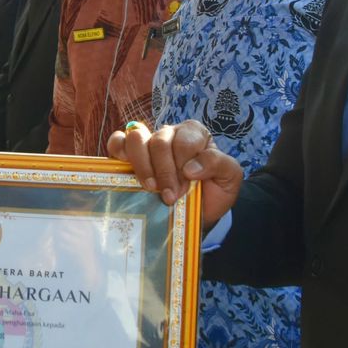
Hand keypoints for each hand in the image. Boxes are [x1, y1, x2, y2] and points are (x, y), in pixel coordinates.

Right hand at [107, 120, 242, 227]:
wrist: (198, 213)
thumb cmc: (213, 193)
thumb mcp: (230, 178)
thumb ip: (218, 164)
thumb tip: (191, 167)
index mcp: (195, 134)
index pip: (185, 140)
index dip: (183, 165)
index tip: (185, 189)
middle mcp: (170, 133)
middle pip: (160, 140)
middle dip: (164, 171)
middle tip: (169, 196)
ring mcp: (148, 142)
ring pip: (137, 138)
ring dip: (143, 165)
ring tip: (150, 188)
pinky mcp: (128, 154)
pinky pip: (117, 142)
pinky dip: (119, 153)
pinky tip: (129, 173)